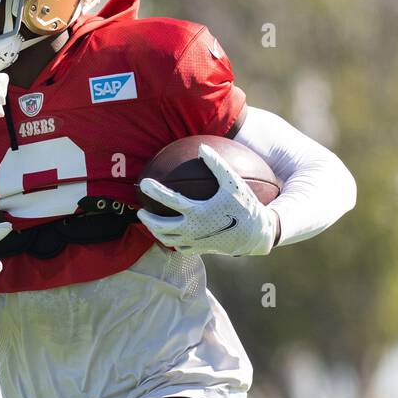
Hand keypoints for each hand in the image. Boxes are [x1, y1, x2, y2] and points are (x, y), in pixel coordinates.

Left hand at [137, 144, 278, 256]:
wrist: (256, 235)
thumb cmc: (246, 206)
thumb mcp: (233, 183)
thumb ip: (217, 164)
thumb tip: (202, 147)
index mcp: (198, 212)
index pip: (170, 201)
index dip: (155, 191)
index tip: (144, 183)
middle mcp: (193, 229)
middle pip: (161, 226)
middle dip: (147, 219)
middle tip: (141, 210)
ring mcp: (195, 242)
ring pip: (167, 240)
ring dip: (155, 231)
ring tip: (151, 222)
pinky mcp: (200, 250)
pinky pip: (179, 247)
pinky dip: (170, 241)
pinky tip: (169, 234)